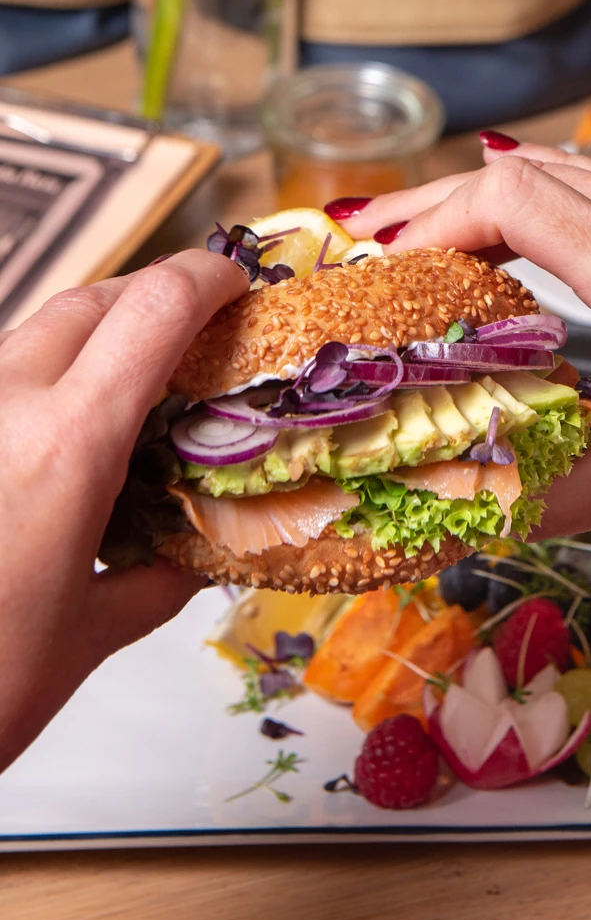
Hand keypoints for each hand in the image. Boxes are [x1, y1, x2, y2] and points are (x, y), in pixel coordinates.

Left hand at [0, 250, 247, 772]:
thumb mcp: (84, 640)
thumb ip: (149, 586)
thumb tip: (186, 562)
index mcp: (69, 445)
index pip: (154, 310)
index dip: (206, 279)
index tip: (238, 283)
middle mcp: (6, 407)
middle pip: (91, 300)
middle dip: (154, 294)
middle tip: (199, 322)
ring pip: (35, 332)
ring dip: (96, 331)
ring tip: (138, 374)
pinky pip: (2, 379)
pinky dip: (47, 376)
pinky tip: (62, 429)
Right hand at [341, 142, 590, 777]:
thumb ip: (544, 493)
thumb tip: (464, 512)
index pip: (512, 196)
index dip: (433, 217)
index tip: (385, 256)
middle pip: (531, 169)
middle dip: (449, 204)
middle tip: (388, 247)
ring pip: (574, 170)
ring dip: (503, 201)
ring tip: (444, 247)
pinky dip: (558, 208)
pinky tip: (530, 250)